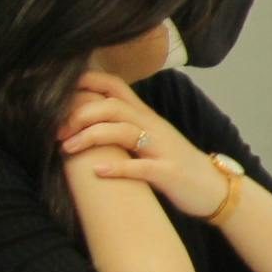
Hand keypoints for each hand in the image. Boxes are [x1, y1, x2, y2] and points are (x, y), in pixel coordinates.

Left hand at [61, 71, 224, 218]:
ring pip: (123, 131)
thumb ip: (125, 127)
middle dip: (80, 115)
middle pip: (113, 107)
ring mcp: (162, 149)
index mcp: (147, 117)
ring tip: (66, 148)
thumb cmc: (176, 166)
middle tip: (57, 132)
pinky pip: (141, 167)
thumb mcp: (150, 140)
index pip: (116, 87)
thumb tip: (88, 121)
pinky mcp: (168, 173)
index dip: (87, 82)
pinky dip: (117, 168)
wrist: (214, 189)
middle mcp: (154, 127)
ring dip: (90, 137)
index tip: (58, 91)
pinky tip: (97, 172)